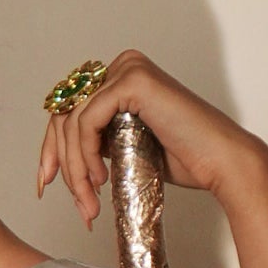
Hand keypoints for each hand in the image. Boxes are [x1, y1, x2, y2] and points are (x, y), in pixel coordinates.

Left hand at [34, 50, 267, 267]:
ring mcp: (127, 68)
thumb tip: (61, 156)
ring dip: (75, 168)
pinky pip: (86, 120)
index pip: (69, 109)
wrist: (221, 163)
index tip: (46, 183)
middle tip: (74, 202)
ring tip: (90, 202)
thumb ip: (98, 141)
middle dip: (61, 162)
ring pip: (72, 121)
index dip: (52, 148)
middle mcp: (122, 65)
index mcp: (120, 76)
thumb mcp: (127, 147)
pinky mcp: (132, 81)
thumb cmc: (185, 159)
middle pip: (64, 112)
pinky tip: (100, 180)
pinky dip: (84, 155)